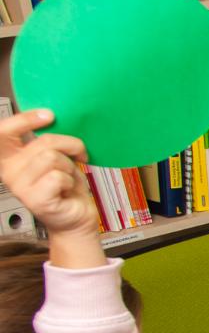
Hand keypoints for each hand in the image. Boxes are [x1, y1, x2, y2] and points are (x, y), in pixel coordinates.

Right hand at [0, 110, 102, 268]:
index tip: (48, 115)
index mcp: (12, 158)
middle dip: (68, 146)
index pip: (4, 132)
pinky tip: (67, 190)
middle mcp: (10, 171)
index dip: (24, 119)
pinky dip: (71, 180)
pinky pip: (58, 176)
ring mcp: (20, 186)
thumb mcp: (57, 157)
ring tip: (68, 177)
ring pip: (52, 158)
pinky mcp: (35, 199)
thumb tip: (52, 118)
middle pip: (42, 142)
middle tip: (77, 156)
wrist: (77, 218)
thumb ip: (47, 142)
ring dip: (69, 166)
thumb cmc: (66, 187)